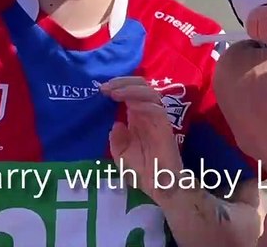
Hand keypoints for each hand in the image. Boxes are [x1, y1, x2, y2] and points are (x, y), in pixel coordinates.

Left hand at [104, 76, 181, 197]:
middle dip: (123, 82)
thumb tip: (116, 123)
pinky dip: (144, 104)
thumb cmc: (141, 170)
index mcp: (136, 116)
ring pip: (149, 92)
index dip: (117, 85)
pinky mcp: (165, 125)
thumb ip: (116, 138)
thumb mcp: (120, 154)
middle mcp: (147, 113)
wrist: (158, 185)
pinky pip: (157, 109)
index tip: (101, 88)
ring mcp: (157, 118)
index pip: (130, 91)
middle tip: (106, 87)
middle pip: (140, 85)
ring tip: (115, 93)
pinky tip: (131, 106)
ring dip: (131, 89)